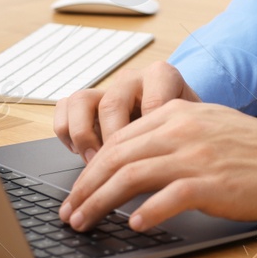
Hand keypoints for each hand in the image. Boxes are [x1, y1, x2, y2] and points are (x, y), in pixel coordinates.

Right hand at [54, 60, 198, 161]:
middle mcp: (132, 78)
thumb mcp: (191, 132)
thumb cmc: (187, 129)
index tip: (150, 161)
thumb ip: (183, 142)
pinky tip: (79, 152)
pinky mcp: (88, 101)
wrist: (181, 121)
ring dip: (84, 136)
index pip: (152, 102)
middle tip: (117, 170)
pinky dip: (67, 131)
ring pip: (82, 100)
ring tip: (93, 160)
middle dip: (111, 142)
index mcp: (162, 76)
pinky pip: (65, 106)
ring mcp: (107, 88)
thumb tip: (172, 180)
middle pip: (111, 104)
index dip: (149, 137)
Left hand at [58, 100, 256, 233]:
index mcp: (174, 113)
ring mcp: (195, 155)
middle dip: (85, 187)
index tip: (76, 191)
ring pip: (131, 176)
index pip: (118, 140)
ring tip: (85, 222)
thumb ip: (166, 134)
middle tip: (69, 212)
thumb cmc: (249, 147)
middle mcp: (180, 130)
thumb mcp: (203, 124)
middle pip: (116, 157)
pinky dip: (147, 213)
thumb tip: (127, 159)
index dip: (90, 168)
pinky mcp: (211, 182)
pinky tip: (135, 225)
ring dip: (101, 202)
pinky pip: (168, 197)